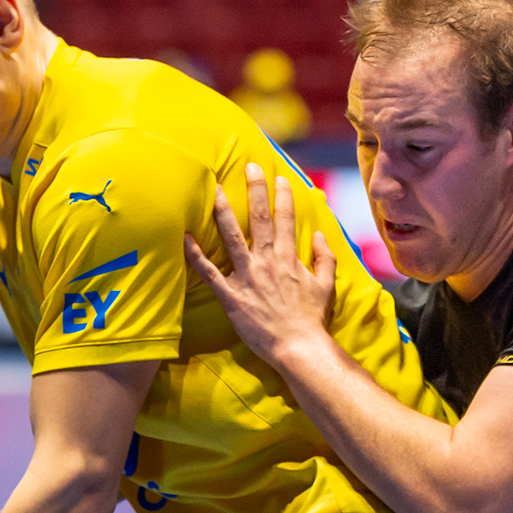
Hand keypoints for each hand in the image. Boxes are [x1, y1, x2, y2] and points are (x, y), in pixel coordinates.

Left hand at [184, 163, 336, 367]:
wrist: (298, 346)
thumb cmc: (312, 318)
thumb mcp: (326, 285)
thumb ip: (324, 257)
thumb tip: (318, 235)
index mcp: (288, 258)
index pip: (285, 219)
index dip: (282, 195)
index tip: (278, 176)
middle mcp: (267, 261)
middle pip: (259, 219)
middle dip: (255, 189)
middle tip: (249, 166)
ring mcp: (247, 277)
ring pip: (232, 237)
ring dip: (223, 211)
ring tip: (214, 189)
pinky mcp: (231, 296)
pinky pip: (210, 273)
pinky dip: (196, 255)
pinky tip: (185, 237)